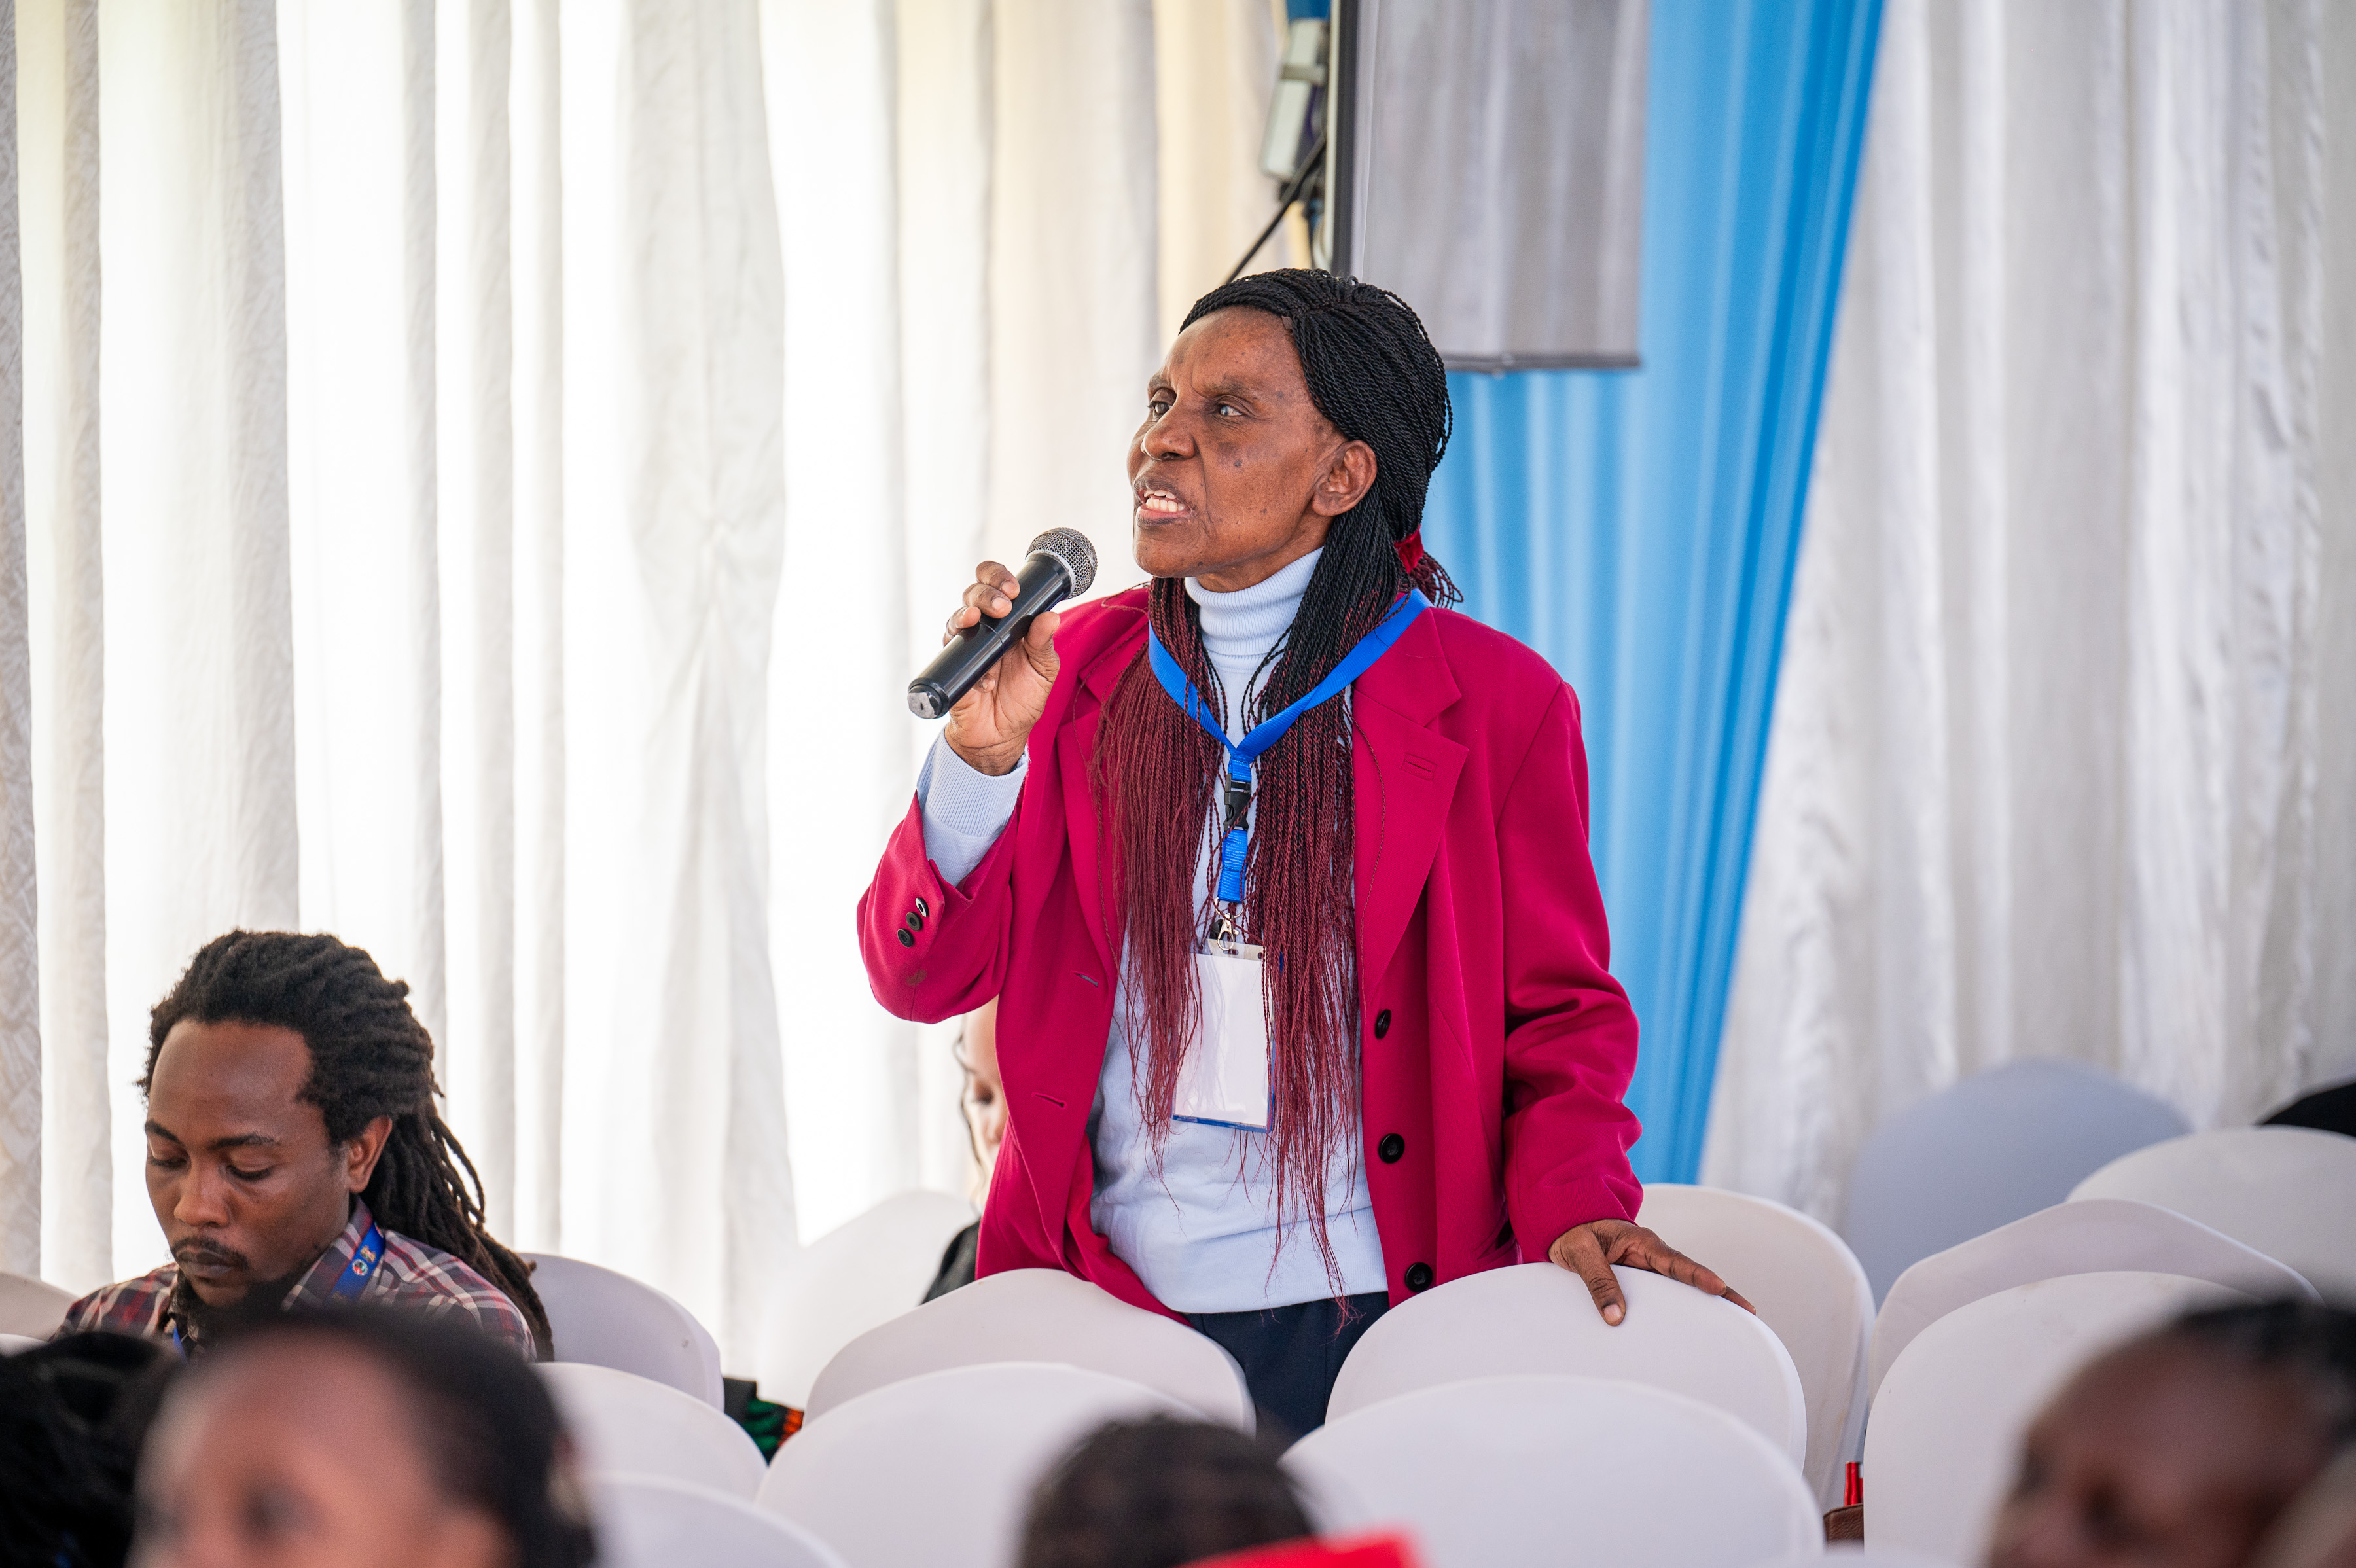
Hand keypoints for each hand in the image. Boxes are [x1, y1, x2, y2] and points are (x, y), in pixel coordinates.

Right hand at [941, 560, 1061, 776]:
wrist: (1001, 735)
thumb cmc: (1023, 698)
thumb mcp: (1043, 670)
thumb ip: (1044, 643)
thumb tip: (1051, 615)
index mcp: (1009, 622)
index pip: (997, 585)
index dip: (999, 577)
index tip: (1013, 589)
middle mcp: (985, 628)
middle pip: (974, 593)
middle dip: (985, 592)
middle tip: (1002, 606)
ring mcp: (967, 645)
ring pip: (957, 616)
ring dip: (967, 613)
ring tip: (978, 620)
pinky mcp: (954, 666)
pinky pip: (953, 652)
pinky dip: (971, 663)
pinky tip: (987, 680)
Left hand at [1548, 1219, 1755, 1324]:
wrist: (1563, 1223)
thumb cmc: (1572, 1232)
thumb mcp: (1579, 1252)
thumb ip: (1597, 1281)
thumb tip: (1616, 1316)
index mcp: (1640, 1241)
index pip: (1674, 1261)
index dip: (1698, 1275)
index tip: (1719, 1288)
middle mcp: (1652, 1253)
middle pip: (1691, 1276)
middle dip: (1721, 1293)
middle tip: (1749, 1313)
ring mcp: (1650, 1267)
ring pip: (1683, 1286)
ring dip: (1708, 1302)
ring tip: (1736, 1324)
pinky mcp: (1644, 1278)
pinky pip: (1667, 1293)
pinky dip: (1685, 1307)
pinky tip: (1698, 1325)